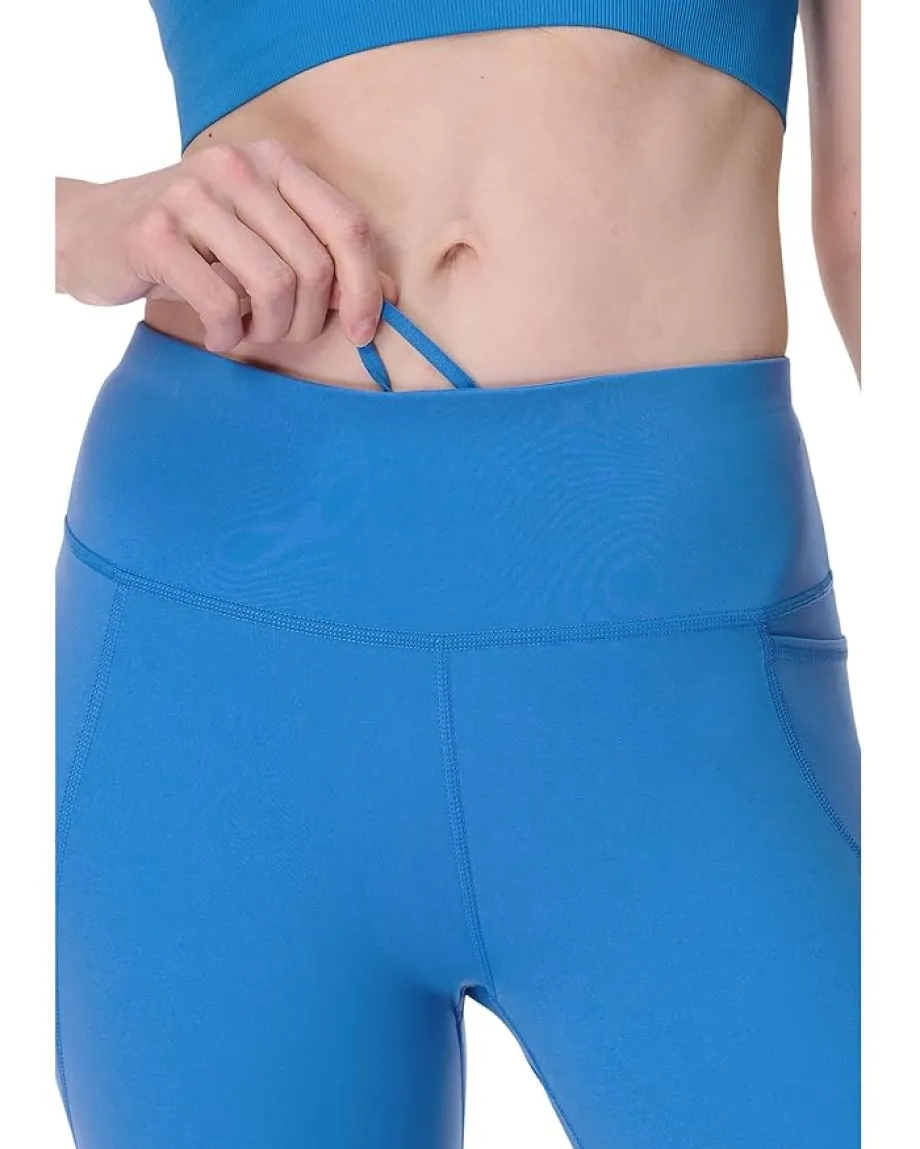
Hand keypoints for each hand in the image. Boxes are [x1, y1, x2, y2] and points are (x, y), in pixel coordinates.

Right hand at [55, 138, 397, 351]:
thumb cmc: (191, 244)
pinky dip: (225, 334)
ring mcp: (191, 195)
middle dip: (307, 320)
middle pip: (313, 267)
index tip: (363, 332)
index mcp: (274, 163)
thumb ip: (318, 255)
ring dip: (267, 329)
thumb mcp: (259, 238)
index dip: (365, 288)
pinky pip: (219, 303)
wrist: (88, 231)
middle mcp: (236, 167)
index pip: (348, 227)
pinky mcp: (153, 232)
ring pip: (272, 286)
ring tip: (246, 332)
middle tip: (279, 333)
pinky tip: (215, 335)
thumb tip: (387, 296)